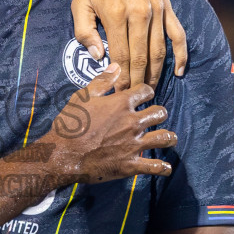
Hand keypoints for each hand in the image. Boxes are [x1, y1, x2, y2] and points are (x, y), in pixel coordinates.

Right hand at [40, 65, 174, 183]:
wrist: (64, 155)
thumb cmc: (71, 124)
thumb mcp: (82, 97)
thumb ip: (102, 81)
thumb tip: (117, 66)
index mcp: (121, 104)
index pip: (146, 91)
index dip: (146, 92)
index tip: (144, 96)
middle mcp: (132, 122)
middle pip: (160, 113)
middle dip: (159, 113)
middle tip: (155, 117)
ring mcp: (134, 144)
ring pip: (164, 137)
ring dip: (169, 137)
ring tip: (169, 138)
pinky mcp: (131, 164)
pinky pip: (154, 166)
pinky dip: (162, 168)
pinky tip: (165, 167)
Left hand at [73, 0, 188, 89]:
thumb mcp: (79, 2)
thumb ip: (84, 32)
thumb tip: (99, 57)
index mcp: (117, 15)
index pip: (122, 57)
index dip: (122, 78)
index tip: (120, 94)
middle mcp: (140, 13)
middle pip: (142, 58)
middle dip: (138, 81)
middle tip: (135, 97)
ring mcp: (156, 9)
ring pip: (159, 50)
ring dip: (156, 73)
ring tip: (150, 89)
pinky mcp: (166, 5)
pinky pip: (178, 34)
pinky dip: (180, 54)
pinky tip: (180, 71)